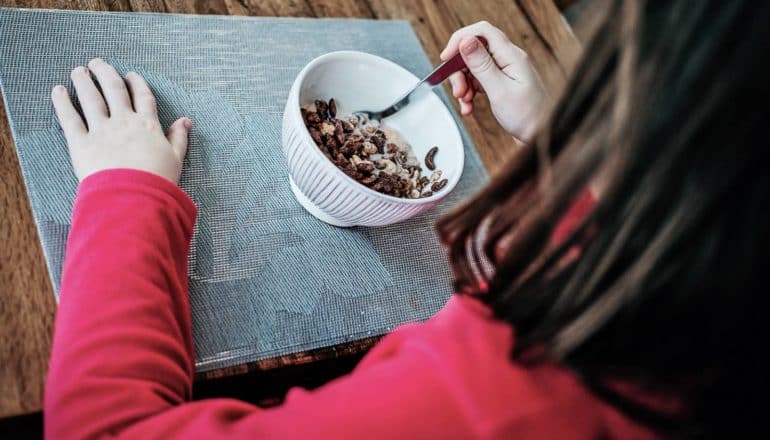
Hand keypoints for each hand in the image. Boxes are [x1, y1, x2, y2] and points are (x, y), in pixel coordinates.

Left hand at [51, 58, 190, 183]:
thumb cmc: (158, 182)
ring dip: (84, 81)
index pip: (142, 97)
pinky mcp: (81, 143)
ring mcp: (101, 131)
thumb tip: (185, 120)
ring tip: (79, 70)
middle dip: (105, 73)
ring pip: (91, 98)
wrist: (135, 198)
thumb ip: (179, 138)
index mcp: (148, 125)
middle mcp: (124, 122)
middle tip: (98, 63)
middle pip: (114, 90)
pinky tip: (59, 90)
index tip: (130, 75)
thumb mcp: (176, 159)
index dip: (136, 83)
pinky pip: (69, 118)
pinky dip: (62, 103)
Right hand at [441, 21, 544, 142]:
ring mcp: (505, 71)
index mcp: (511, 56)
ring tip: (465, 102)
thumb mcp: (499, 91)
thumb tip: (466, 41)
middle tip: (458, 90)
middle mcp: (509, 60)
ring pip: (474, 67)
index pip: (482, 32)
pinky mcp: (502, 82)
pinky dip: (470, 92)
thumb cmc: (528, 117)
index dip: (460, 40)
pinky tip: (469, 106)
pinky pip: (478, 80)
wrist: (540, 136)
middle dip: (460, 70)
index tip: (446, 57)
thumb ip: (481, 65)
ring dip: (463, 84)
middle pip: (474, 51)